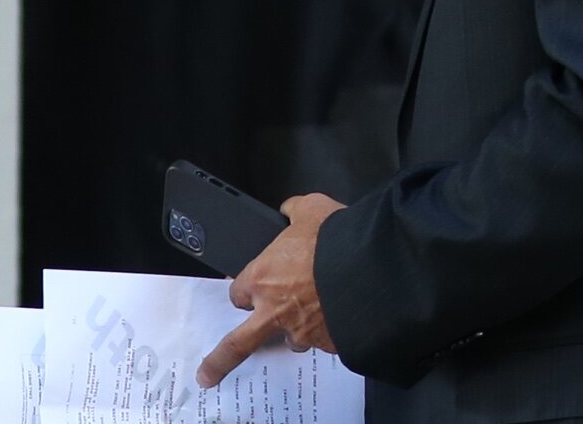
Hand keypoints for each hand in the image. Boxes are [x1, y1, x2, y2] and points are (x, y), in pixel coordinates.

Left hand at [195, 193, 345, 387]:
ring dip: (296, 327)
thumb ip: (293, 212)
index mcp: (262, 277)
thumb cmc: (339, 239)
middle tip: (207, 374)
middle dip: (219, 361)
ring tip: (316, 310)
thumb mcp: (310, 208)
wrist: (375, 268)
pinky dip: (329, 330)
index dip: (246, 291)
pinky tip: (342, 312)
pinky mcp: (328, 344)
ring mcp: (301, 331)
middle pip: (237, 343)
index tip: (249, 290)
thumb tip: (290, 211)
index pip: (238, 293)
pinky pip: (324, 340)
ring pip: (291, 337)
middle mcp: (275, 310)